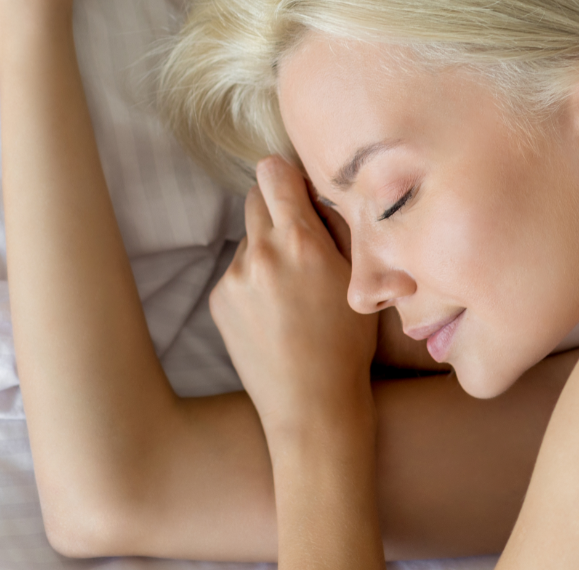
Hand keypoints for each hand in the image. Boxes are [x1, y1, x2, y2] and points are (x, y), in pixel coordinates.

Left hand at [212, 156, 378, 437]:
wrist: (311, 404)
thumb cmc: (348, 342)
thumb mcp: (360, 278)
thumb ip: (340, 227)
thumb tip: (323, 190)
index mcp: (300, 242)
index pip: (274, 173)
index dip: (288, 175)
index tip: (301, 187)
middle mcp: (260, 254)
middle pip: (256, 199)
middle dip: (278, 208)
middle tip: (304, 238)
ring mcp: (234, 278)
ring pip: (251, 240)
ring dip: (269, 249)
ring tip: (294, 291)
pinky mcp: (218, 300)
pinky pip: (239, 271)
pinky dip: (256, 280)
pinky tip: (276, 311)